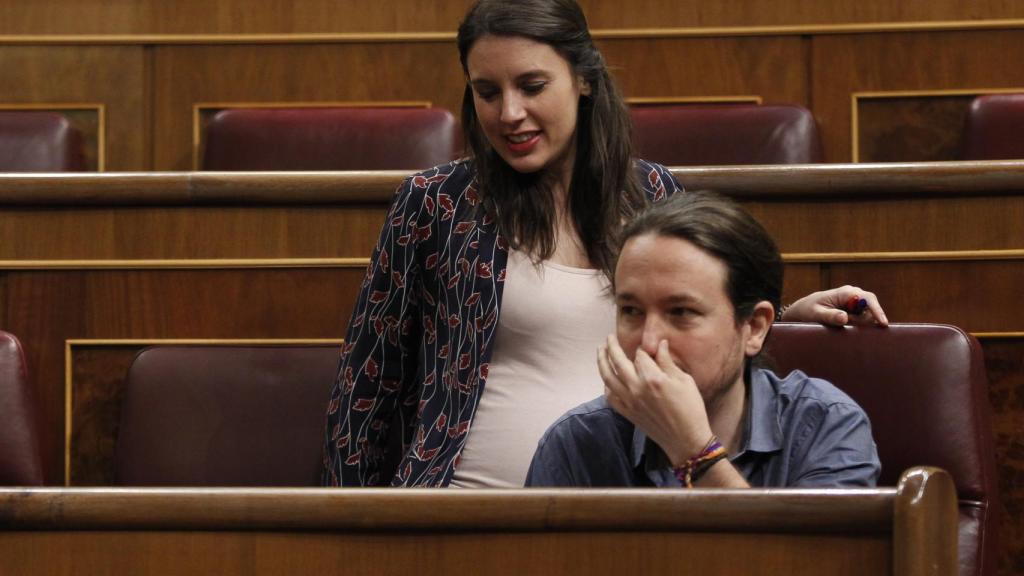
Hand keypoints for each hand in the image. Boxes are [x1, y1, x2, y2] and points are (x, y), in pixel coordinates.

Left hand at [598, 335, 711, 466]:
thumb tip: (660, 344)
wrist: (686, 439)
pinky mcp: (627, 413)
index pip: (640, 355)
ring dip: (602, 362)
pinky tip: (607, 379)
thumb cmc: (691, 409)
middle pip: (618, 362)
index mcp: (653, 378)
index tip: (645, 348)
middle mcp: (637, 388)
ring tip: (600, 351)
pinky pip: (610, 397)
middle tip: (609, 338)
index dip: (642, 349)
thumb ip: (668, 362)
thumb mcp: (685, 381)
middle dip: (612, 347)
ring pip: (608, 378)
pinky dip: (606, 386)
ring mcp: (630, 402)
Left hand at [781, 285, 887, 326]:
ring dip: (859, 325)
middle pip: (871, 309)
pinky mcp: (854, 311)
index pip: (868, 298)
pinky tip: (846, 327)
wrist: (804, 309)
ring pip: (867, 316)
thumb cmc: (808, 310)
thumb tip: (845, 318)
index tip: (882, 323)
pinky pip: (862, 320)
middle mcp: (854, 296)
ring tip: (839, 325)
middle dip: (866, 321)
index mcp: (845, 292)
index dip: (877, 310)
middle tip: (849, 327)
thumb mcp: (816, 314)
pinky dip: (858, 326)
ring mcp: (855, 303)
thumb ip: (830, 316)